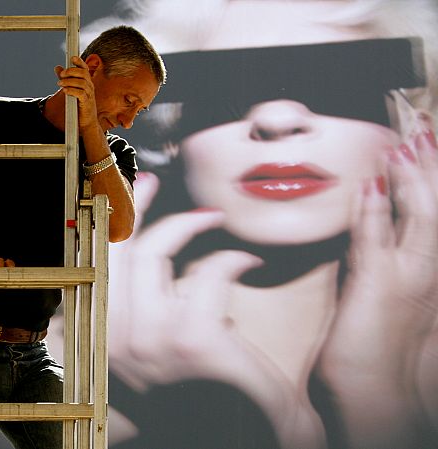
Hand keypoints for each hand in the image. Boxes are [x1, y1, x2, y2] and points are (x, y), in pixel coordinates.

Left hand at [54, 55, 99, 130]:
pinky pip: (80, 94)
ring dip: (69, 81)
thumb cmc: (79, 105)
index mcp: (87, 82)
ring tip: (59, 83)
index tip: (72, 57)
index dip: (80, 62)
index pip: (85, 69)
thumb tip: (57, 67)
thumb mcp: (71, 89)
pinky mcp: (87, 103)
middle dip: (71, 71)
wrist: (86, 122)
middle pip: (83, 73)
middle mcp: (90, 86)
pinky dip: (72, 90)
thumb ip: (65, 78)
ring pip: (81, 82)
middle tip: (61, 74)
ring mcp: (89, 94)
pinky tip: (65, 91)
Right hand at [107, 172, 325, 448]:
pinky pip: (206, 271)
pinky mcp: (192, 338)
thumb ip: (141, 309)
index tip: (114, 195)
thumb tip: (140, 257)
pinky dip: (230, 258)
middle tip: (150, 180)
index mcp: (104, 339)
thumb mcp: (155, 350)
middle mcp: (115, 339)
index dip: (100, 223)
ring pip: (155, 251)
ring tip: (212, 217)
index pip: (91, 266)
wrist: (243, 433)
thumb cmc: (202, 390)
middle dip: (129, 205)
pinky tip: (246, 262)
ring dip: (185, 223)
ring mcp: (150, 339)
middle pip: (114, 249)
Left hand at [318, 130, 437, 447]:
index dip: (435, 182)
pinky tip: (369, 187)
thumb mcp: (388, 300)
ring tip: (404, 147)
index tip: (430, 149)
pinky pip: (376, 241)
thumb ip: (381, 261)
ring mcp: (407, 279)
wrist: (377, 395)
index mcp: (432, 275)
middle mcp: (429, 273)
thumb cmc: (379, 352)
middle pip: (437, 210)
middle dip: (432, 169)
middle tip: (426, 134)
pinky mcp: (378, 287)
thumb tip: (371, 223)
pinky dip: (374, 212)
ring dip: (411, 181)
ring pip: (418, 219)